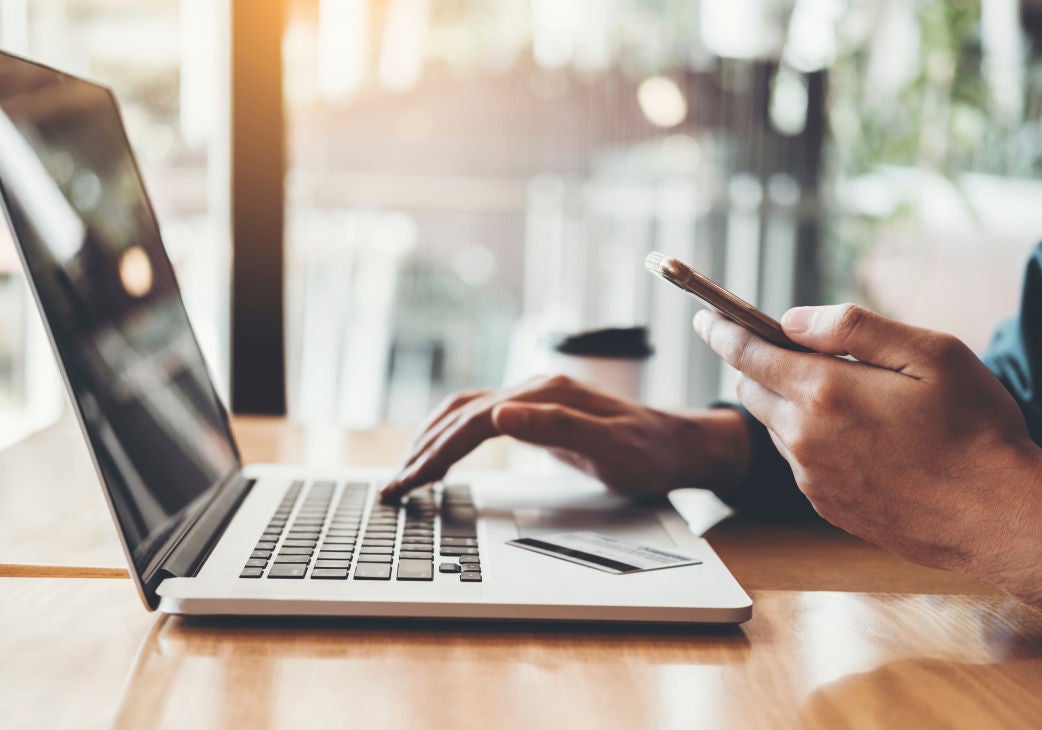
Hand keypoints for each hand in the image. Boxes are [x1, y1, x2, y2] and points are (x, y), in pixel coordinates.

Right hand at [380, 374, 751, 503]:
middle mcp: (533, 389)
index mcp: (544, 394)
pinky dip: (451, 436)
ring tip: (404, 473)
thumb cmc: (652, 451)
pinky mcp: (536, 413)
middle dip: (421, 451)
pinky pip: (480, 420)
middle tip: (392, 489)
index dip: (436, 453)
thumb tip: (499, 414)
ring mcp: (533, 398)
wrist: (680, 445)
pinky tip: (440, 454)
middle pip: (460, 415)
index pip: (473, 423)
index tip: (409, 484)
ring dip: (430, 440)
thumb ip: (557, 426)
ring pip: (464, 413)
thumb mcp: (612, 445)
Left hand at [694, 304, 1041, 604]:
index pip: (747, 354)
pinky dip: (810, 440)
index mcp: (824, 392)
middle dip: (758, 365)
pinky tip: (859, 439)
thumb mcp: (929, 353)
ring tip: (845, 398)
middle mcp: (805, 438)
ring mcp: (811, 477)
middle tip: (791, 352)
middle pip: (752, 390)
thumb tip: (792, 319)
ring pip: (776, 427)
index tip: (705, 318)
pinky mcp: (825, 505)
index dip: (723, 331)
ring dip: (789, 404)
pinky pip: (799, 462)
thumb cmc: (974, 427)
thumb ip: (853, 328)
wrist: (999, 516)